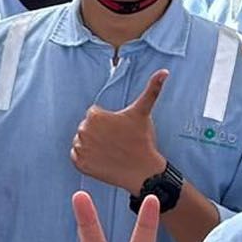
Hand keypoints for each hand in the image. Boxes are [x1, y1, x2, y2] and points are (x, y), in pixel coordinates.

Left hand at [72, 70, 167, 193]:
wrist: (142, 170)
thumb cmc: (142, 139)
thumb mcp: (144, 112)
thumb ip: (152, 89)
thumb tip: (165, 71)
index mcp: (94, 116)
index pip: (94, 115)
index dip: (108, 122)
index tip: (119, 131)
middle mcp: (83, 130)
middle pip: (87, 128)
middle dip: (99, 133)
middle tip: (116, 142)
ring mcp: (81, 148)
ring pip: (82, 141)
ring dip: (92, 145)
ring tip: (110, 150)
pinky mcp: (80, 164)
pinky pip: (77, 156)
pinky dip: (86, 158)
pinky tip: (101, 159)